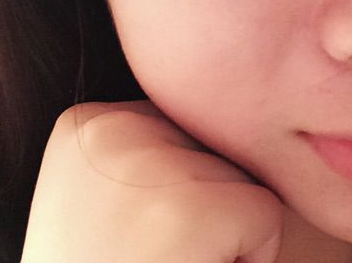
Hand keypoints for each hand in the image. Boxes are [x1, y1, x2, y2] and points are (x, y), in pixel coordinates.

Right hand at [20, 100, 284, 262]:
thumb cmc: (110, 261)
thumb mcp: (106, 192)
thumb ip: (149, 148)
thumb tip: (229, 104)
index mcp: (86, 124)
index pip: (179, 121)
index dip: (181, 183)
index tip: (142, 224)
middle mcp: (110, 129)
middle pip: (212, 141)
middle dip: (205, 198)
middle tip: (158, 248)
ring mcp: (147, 167)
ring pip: (241, 174)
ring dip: (225, 226)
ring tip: (171, 260)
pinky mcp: (188, 214)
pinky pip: (265, 214)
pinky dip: (252, 254)